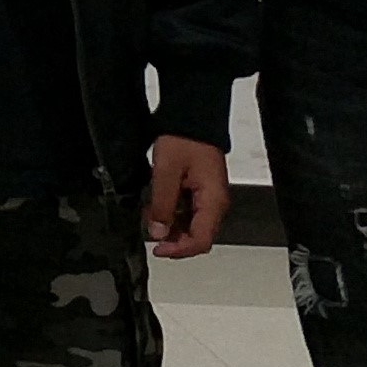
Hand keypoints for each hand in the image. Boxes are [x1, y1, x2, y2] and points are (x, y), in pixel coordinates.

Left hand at [142, 134, 230, 258]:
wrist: (192, 117)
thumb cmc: (184, 138)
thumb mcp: (166, 172)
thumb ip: (163, 205)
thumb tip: (159, 233)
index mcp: (213, 201)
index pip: (201, 241)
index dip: (178, 250)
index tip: (157, 248)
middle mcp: (215, 203)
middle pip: (197, 236)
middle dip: (172, 239)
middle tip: (150, 231)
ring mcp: (209, 198)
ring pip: (191, 226)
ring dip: (170, 226)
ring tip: (150, 214)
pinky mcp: (201, 191)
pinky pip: (188, 212)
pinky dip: (172, 213)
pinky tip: (157, 205)